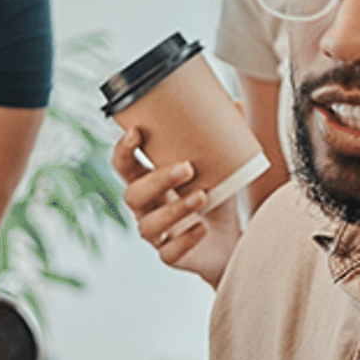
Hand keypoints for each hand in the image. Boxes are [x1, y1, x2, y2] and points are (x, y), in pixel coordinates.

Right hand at [112, 127, 241, 288]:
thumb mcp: (222, 169)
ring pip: (149, 225)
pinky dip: (185, 239)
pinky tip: (201, 229)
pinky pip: (168, 252)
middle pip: (133, 194)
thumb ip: (223, 139)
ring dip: (174, 209)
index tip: (136, 133)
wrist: (232, 243)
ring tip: (202, 196)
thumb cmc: (217, 201)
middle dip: (157, 179)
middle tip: (187, 167)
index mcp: (150, 182)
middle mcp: (147, 208)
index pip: (124, 166)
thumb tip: (236, 103)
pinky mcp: (171, 256)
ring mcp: (157, 235)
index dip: (123, 151)